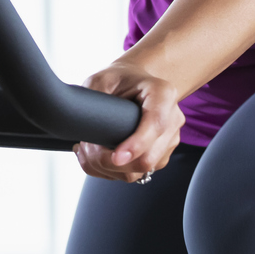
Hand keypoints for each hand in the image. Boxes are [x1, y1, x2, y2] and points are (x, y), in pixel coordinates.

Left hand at [73, 61, 184, 183]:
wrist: (135, 83)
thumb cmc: (120, 80)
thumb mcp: (102, 79)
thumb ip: (94, 95)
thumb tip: (81, 120)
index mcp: (163, 94)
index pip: (156, 124)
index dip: (136, 145)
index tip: (115, 157)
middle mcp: (173, 119)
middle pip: (148, 157)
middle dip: (111, 161)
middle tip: (86, 147)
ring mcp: (169, 141)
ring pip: (140, 171)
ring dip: (108, 167)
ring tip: (88, 149)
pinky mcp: (160, 156)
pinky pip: (137, 174)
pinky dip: (111, 171)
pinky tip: (97, 156)